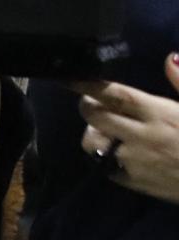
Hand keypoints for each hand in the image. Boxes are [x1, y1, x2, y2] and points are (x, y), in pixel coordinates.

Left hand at [74, 53, 178, 203]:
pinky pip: (105, 166)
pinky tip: (120, 153)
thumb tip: (170, 57)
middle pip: (94, 116)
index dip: (89, 84)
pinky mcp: (134, 182)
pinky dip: (106, 157)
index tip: (70, 78)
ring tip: (107, 130)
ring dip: (93, 133)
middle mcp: (142, 136)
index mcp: (160, 113)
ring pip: (93, 143)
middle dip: (86, 105)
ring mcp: (135, 161)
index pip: (115, 94)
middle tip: (91, 102)